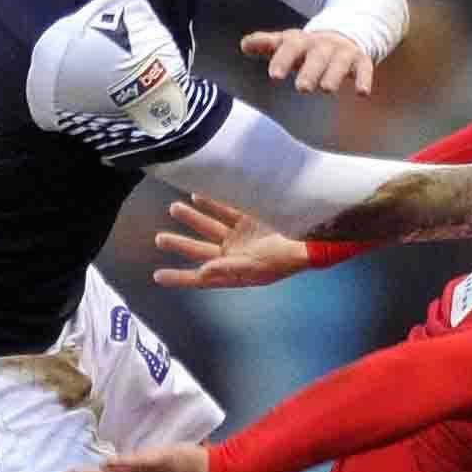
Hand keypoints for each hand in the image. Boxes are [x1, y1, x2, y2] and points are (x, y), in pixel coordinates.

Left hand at [152, 193, 311, 289]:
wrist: (313, 236)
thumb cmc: (288, 257)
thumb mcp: (257, 265)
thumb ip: (228, 268)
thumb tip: (202, 272)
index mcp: (235, 271)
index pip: (201, 277)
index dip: (179, 277)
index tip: (158, 276)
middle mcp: (235, 253)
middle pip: (200, 249)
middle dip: (179, 243)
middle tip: (160, 238)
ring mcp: (241, 234)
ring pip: (209, 225)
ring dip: (192, 217)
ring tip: (175, 207)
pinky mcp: (249, 216)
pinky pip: (225, 207)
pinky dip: (211, 201)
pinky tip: (197, 194)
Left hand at [241, 27, 373, 95]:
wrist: (343, 34)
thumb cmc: (307, 47)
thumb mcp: (287, 42)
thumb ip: (266, 44)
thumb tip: (243, 45)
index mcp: (301, 41)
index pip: (290, 48)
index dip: (282, 60)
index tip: (274, 77)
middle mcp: (322, 45)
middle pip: (316, 56)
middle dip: (310, 71)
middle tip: (302, 88)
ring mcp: (342, 52)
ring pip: (340, 63)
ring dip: (334, 74)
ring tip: (327, 89)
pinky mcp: (360, 61)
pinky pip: (364, 69)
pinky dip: (364, 79)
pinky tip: (362, 92)